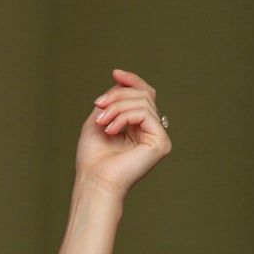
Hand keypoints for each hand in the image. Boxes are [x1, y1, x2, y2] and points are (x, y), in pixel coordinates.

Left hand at [74, 67, 170, 198]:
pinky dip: (124, 117)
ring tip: (102, 123)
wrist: (94, 181)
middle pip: (143, 95)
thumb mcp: (100, 118)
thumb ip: (113, 98)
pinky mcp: (161, 143)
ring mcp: (158, 137)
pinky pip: (145, 114)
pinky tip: (111, 130)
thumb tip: (121, 77)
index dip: (132, 81)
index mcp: (139, 126)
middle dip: (117, 96)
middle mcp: (151, 131)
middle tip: (98, 107)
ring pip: (143, 102)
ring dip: (117, 107)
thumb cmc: (93, 157)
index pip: (144, 94)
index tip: (115, 72)